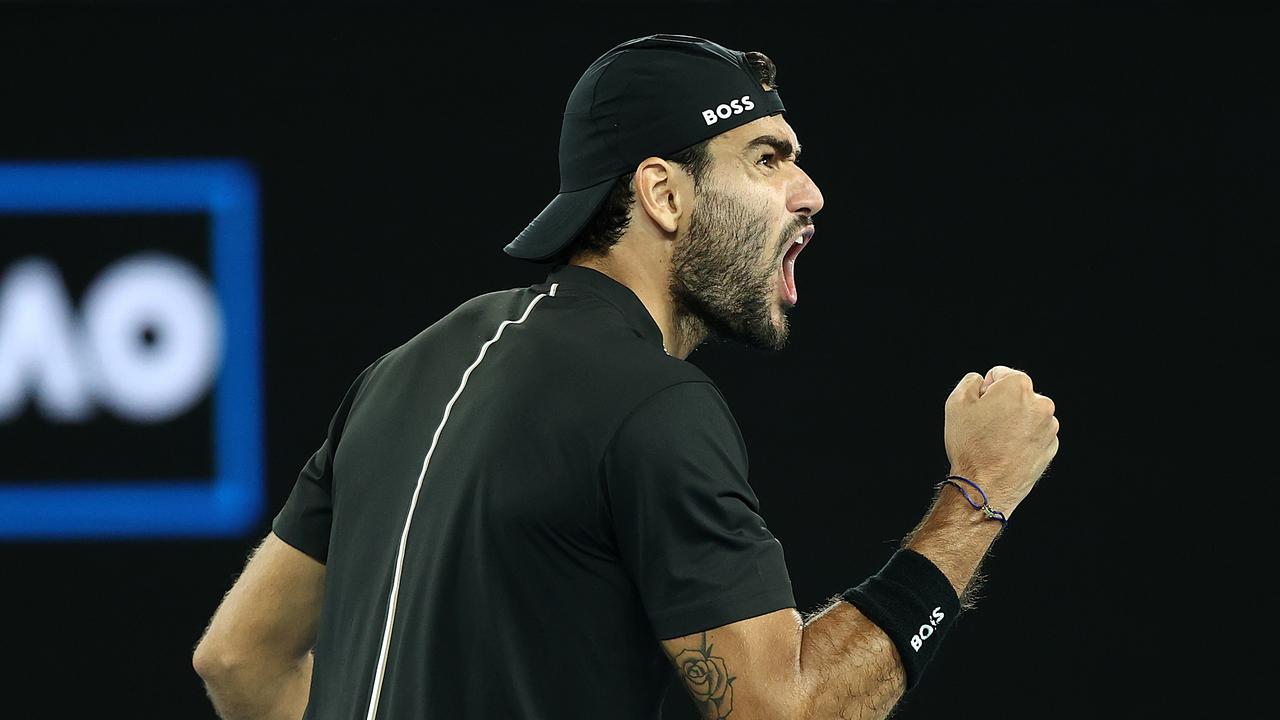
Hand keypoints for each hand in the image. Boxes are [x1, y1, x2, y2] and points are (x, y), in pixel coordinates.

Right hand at [944, 366, 1058, 515]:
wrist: (986, 487)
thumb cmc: (970, 446)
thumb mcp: (956, 403)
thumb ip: (970, 381)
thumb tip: (981, 381)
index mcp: (1018, 386)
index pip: (999, 374)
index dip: (984, 390)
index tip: (978, 410)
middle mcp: (1041, 403)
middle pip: (1016, 395)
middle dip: (1002, 406)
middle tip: (985, 427)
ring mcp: (1049, 427)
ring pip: (1027, 415)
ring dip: (1013, 422)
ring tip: (996, 442)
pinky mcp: (1051, 447)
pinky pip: (1034, 435)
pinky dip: (1022, 439)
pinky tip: (1006, 452)